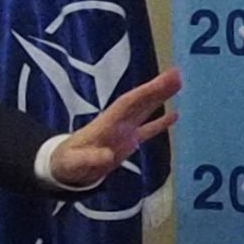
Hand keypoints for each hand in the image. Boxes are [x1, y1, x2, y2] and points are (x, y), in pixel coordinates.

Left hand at [48, 68, 181, 189]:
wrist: (64, 168)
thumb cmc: (66, 163)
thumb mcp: (73, 163)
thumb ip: (89, 159)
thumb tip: (108, 156)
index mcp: (106, 124)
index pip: (129, 104)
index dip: (146, 92)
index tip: (163, 80)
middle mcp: (117, 123)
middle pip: (139, 102)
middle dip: (157, 89)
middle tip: (178, 74)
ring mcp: (123, 131)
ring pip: (145, 110)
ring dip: (161, 97)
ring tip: (179, 83)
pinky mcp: (127, 142)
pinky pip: (147, 130)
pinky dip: (160, 123)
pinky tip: (175, 115)